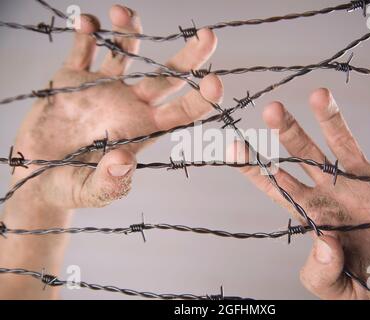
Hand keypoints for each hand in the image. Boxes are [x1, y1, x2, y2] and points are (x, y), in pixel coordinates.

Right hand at [0, 5, 221, 298]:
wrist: (36, 176)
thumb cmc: (70, 188)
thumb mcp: (91, 191)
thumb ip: (109, 183)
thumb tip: (123, 164)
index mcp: (142, 131)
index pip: (182, 113)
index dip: (202, 99)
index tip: (215, 82)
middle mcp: (129, 105)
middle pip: (168, 76)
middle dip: (190, 56)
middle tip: (209, 35)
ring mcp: (102, 89)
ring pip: (126, 52)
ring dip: (129, 30)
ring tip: (121, 13)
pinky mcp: (72, 79)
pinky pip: (84, 49)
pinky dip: (88, 33)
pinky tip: (89, 24)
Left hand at [231, 88, 369, 298]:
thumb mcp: (340, 289)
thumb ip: (322, 271)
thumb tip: (322, 242)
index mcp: (315, 213)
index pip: (277, 185)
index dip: (255, 167)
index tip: (235, 148)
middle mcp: (334, 190)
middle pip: (304, 154)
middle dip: (288, 132)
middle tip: (273, 111)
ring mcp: (365, 180)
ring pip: (342, 141)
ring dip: (331, 118)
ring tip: (320, 95)